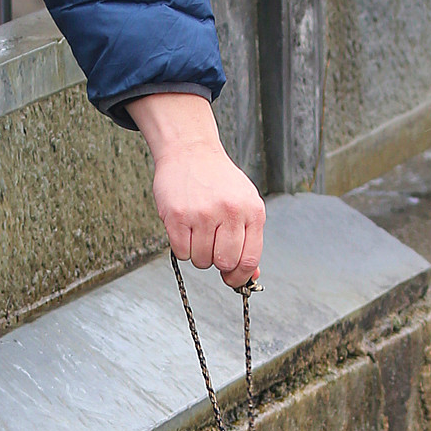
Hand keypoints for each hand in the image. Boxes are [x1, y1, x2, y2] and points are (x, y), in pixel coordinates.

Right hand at [130, 90, 263, 290]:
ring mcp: (202, 214)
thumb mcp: (244, 204)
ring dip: (198, 253)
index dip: (240, 276)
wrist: (191, 151)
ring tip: (198, 232)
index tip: (233, 279)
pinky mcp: (177, 216)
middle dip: (217, 262)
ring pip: (201, 260)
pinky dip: (182, 247)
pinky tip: (185, 229)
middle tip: (212, 248)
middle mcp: (229, 212)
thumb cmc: (218, 179)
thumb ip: (249, 239)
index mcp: (252, 211)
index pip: (249, 258)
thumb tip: (251, 274)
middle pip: (224, 262)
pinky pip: (181, 252)